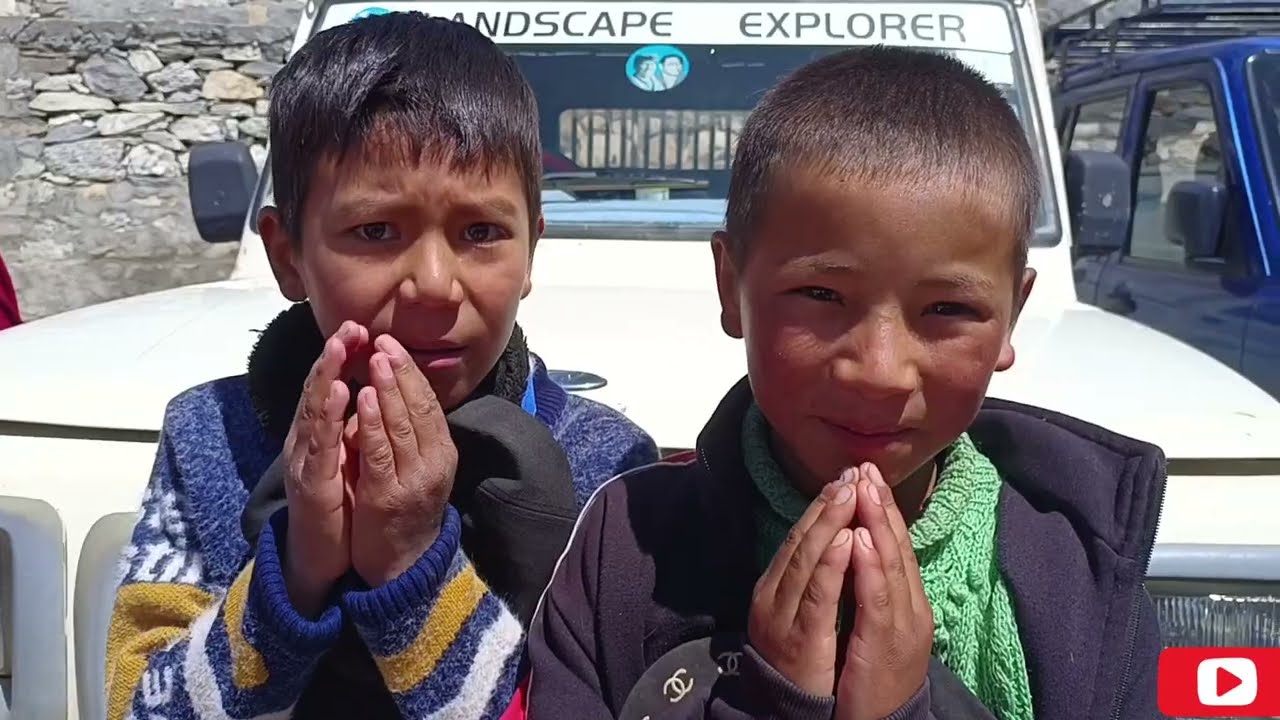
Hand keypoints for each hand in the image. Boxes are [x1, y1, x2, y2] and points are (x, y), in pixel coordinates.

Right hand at [283, 321, 367, 617]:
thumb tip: (369, 395)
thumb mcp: (347, 458)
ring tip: (339, 346)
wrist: (319, 553)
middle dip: (333, 355)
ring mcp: (306, 460)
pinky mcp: (311, 481)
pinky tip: (336, 393)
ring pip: (314, 410)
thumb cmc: (336, 502)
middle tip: (349, 325)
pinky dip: (327, 415)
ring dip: (325, 375)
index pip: (328, 385)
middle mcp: (307, 440)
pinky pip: (321, 444)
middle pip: (317, 389)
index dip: (341, 356)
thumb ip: (352, 428)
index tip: (358, 327)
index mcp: (318, 433)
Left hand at [350, 334, 458, 586]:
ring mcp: (414, 479)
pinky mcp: (389, 495)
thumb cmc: (406, 509)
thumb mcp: (418, 467)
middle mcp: (435, 462)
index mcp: (442, 452)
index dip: (412, 372)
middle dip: (401, 372)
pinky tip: (363, 399)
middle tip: (385, 342)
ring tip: (377, 361)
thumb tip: (399, 395)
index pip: (429, 403)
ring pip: (402, 425)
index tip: (393, 344)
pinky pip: (380, 452)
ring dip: (389, 390)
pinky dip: (372, 423)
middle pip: (419, 408)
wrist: (403, 564)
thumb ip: (412, 435)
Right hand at [747, 467, 859, 696]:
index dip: (824, 506)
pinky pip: (818, 595)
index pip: (801, 537)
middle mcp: (774, 595)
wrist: (793, 714)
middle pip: (802, 540)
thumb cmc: (806, 663)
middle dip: (828, 504)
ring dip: (830, 523)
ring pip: (806, 559)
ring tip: (850, 492)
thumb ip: (812, 579)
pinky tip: (850, 539)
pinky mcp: (800, 639)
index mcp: (777, 587)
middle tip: (852, 472)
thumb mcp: (805, 613)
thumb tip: (834, 539)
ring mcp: (782, 616)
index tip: (848, 476)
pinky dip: (833, 564)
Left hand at [835, 463, 933, 719]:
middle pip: (898, 547)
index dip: (884, 509)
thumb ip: (875, 589)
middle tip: (867, 468)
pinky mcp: (886, 643)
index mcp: (907, 601)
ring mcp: (902, 625)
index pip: (896, 546)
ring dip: (879, 524)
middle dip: (882, 505)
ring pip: (892, 566)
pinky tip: (864, 539)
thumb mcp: (878, 624)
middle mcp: (910, 608)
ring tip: (867, 490)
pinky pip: (878, 599)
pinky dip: (873, 566)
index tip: (869, 474)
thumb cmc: (875, 674)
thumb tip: (864, 549)